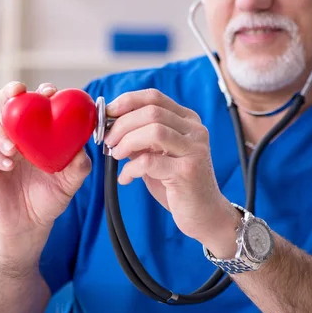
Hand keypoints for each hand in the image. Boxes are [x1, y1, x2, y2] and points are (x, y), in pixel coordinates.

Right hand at [0, 82, 91, 258]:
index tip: (50, 92)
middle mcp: (15, 134)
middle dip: (10, 92)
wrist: (29, 226)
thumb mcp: (71, 182)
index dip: (41, 93)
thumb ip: (79, 165)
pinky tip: (8, 165)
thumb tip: (83, 148)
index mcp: (36, 132)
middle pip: (6, 102)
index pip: (36, 104)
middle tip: (18, 94)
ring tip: (14, 148)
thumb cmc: (49, 197)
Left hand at [103, 88, 236, 247]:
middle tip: (108, 140)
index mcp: (187, 120)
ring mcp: (194, 150)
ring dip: (127, 142)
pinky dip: (131, 168)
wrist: (205, 215)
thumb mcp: (157, 154)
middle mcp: (195, 130)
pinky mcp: (188, 172)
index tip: (106, 113)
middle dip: (122, 124)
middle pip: (151, 112)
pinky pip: (150, 162)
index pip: (154, 97)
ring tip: (117, 155)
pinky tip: (126, 178)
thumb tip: (109, 125)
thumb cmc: (177, 183)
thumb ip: (140, 138)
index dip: (126, 101)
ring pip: (154, 131)